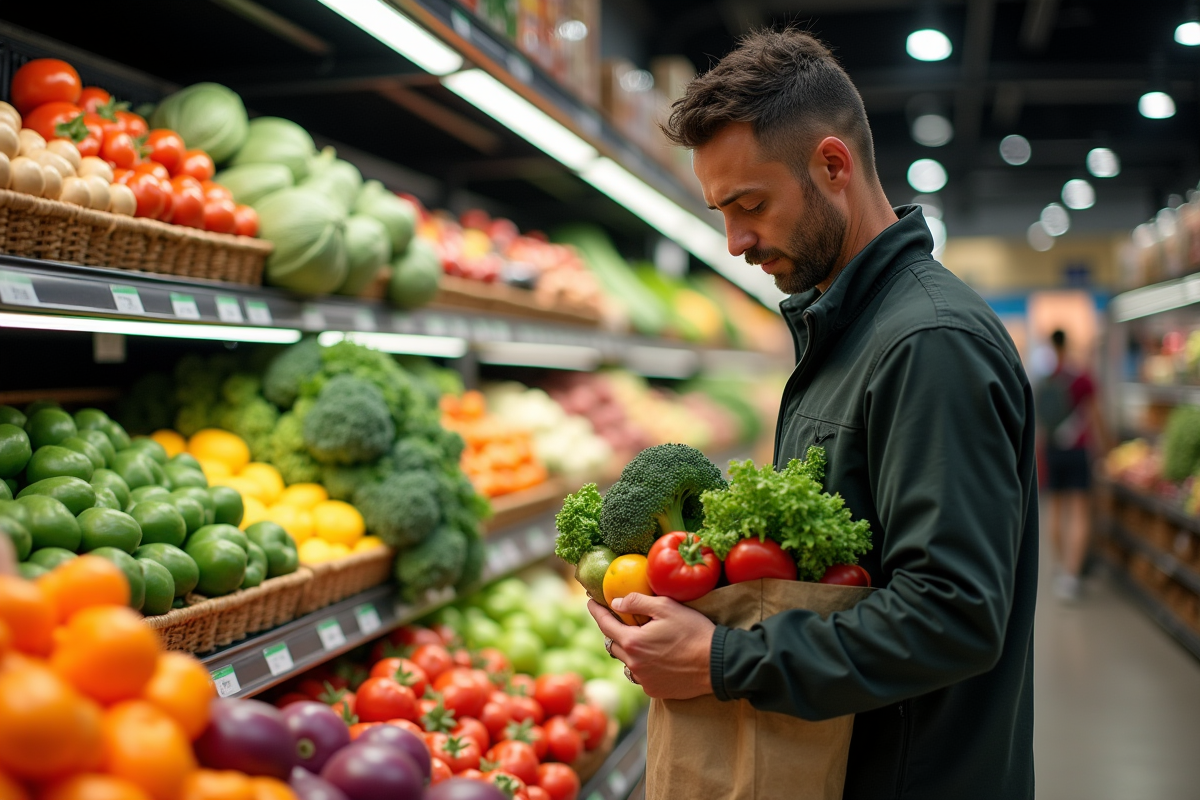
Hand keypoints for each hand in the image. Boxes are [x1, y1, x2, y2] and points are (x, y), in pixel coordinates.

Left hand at [588, 594, 714, 699]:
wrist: (717, 664)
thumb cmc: (693, 632)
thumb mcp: (666, 607)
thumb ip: (638, 601)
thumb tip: (616, 602)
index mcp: (633, 642)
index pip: (605, 624)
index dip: (596, 611)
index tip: (590, 601)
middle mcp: (633, 663)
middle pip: (612, 644)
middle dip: (613, 631)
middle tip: (619, 619)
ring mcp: (643, 680)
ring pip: (626, 661)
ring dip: (628, 649)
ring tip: (640, 639)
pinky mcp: (654, 691)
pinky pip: (639, 675)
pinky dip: (642, 665)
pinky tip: (655, 657)